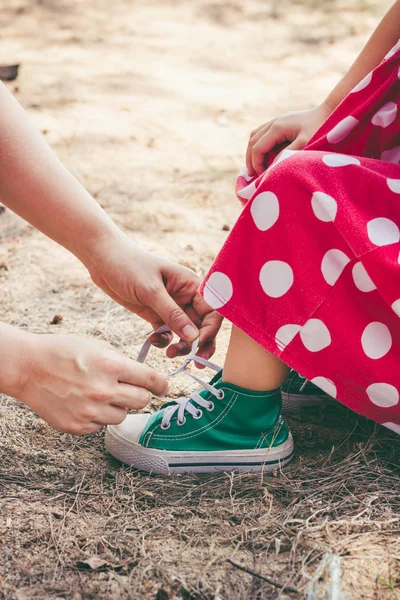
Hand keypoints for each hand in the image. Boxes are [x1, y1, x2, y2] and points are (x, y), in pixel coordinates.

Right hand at [16, 332, 167, 433]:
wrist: (27, 368)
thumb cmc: (61, 351)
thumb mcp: (96, 346)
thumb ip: (121, 360)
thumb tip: (141, 374)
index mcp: (111, 366)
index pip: (150, 380)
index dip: (161, 384)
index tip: (164, 387)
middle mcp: (103, 391)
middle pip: (142, 401)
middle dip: (140, 394)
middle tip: (130, 389)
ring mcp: (90, 411)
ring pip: (122, 416)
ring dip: (117, 406)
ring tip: (98, 393)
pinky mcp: (78, 426)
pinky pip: (100, 426)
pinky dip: (97, 416)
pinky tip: (83, 402)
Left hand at [87, 233, 222, 360]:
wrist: (103, 259)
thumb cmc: (129, 265)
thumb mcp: (151, 290)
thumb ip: (172, 314)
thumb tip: (194, 338)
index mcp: (191, 284)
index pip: (212, 310)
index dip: (210, 328)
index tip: (199, 343)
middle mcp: (186, 296)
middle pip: (203, 325)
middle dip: (201, 344)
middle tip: (196, 362)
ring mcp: (171, 307)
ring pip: (186, 333)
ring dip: (182, 347)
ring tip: (169, 354)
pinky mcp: (156, 315)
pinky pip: (168, 333)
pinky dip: (164, 341)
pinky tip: (152, 341)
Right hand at [246, 102, 331, 175]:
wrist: (329, 113)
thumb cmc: (319, 129)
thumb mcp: (305, 143)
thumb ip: (287, 154)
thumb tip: (272, 165)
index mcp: (277, 127)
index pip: (257, 147)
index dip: (256, 164)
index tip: (262, 177)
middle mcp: (273, 122)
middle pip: (252, 141)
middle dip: (251, 160)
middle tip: (253, 176)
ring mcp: (276, 121)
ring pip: (254, 136)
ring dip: (253, 152)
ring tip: (256, 167)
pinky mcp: (280, 123)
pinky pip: (262, 134)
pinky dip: (259, 146)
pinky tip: (265, 157)